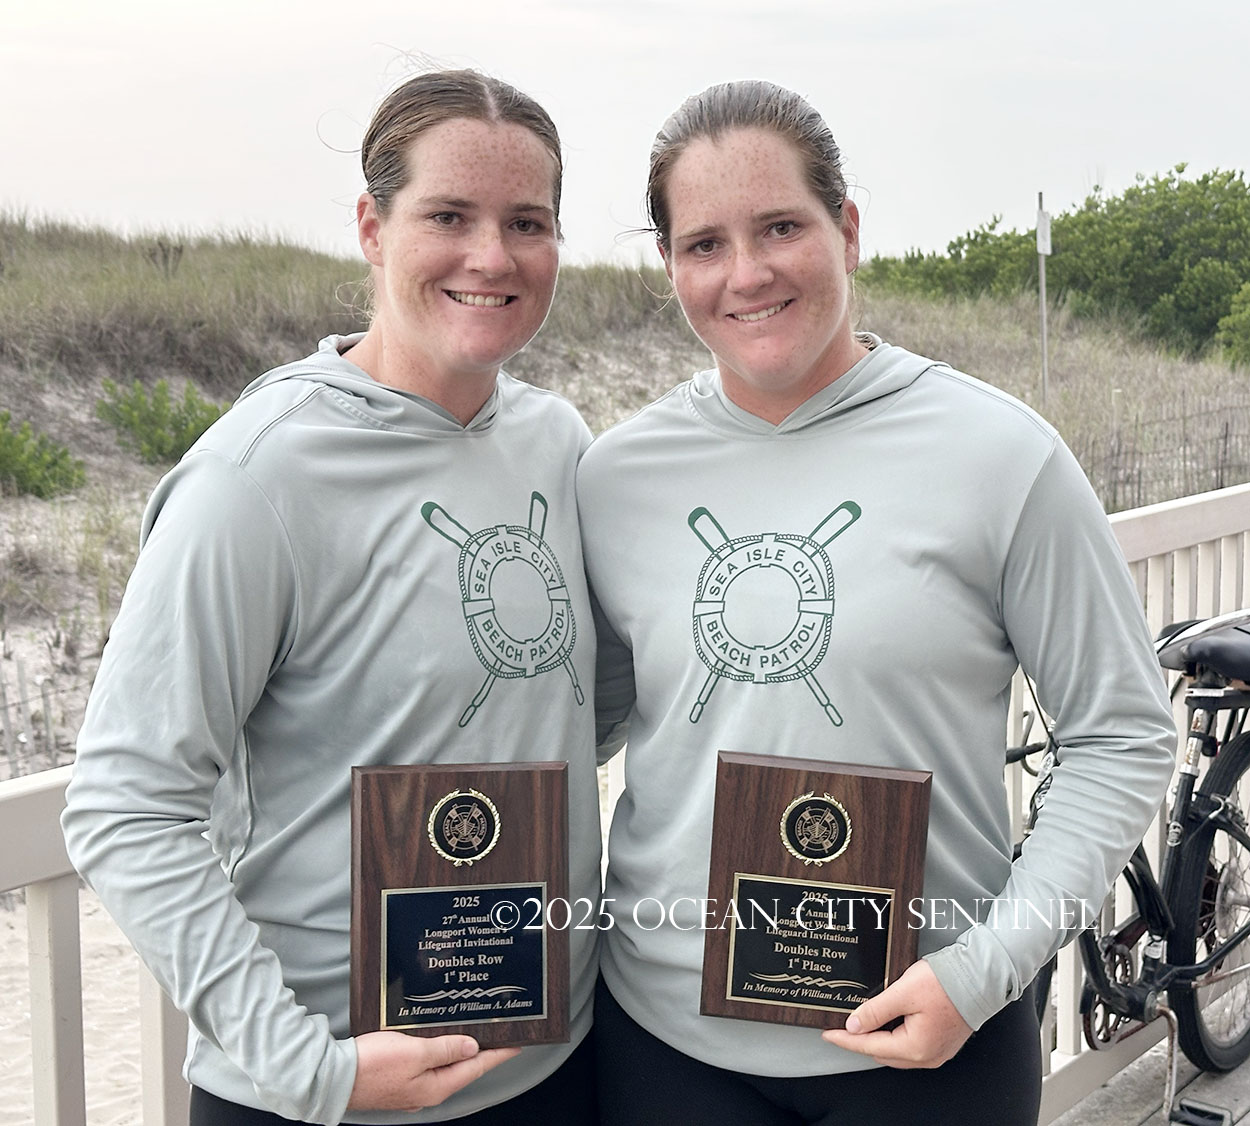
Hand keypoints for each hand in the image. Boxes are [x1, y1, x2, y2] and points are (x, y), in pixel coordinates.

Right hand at [348, 1031, 520, 1110]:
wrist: (334, 1078)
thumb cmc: (373, 1064)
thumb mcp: (416, 1052)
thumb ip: (447, 1049)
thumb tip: (472, 1048)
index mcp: (436, 1086)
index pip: (476, 1067)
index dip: (498, 1053)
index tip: (517, 1043)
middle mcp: (427, 1091)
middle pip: (463, 1068)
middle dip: (481, 1051)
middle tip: (498, 1034)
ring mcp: (412, 1088)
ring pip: (445, 1066)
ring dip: (460, 1049)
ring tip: (473, 1033)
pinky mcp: (398, 1081)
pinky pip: (427, 1065)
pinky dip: (439, 1051)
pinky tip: (439, 1040)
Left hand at [821, 959, 971, 1068]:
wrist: (980, 978)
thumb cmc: (947, 984)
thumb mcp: (902, 992)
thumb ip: (875, 1011)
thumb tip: (854, 1026)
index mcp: (915, 1048)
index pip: (870, 1047)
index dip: (846, 1040)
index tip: (828, 1034)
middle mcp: (927, 1056)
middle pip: (883, 1052)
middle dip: (861, 1040)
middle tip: (842, 1026)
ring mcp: (937, 1051)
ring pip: (897, 1050)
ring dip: (878, 1038)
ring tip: (861, 1022)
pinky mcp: (942, 1042)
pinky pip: (911, 1044)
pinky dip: (894, 1035)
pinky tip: (887, 1022)